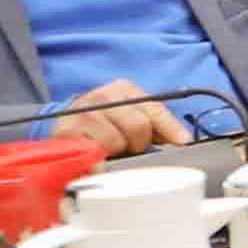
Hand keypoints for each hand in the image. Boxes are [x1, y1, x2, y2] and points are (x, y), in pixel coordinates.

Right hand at [46, 82, 188, 158]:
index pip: (154, 108)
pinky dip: (100, 158)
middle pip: (138, 126)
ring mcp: (83, 112)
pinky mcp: (66, 131)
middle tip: (131, 147)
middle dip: (139, 143)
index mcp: (124, 89)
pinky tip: (99, 156)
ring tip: (112, 149)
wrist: (65, 124)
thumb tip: (180, 141)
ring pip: (116, 141)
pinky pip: (94, 152)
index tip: (183, 142)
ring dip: (117, 151)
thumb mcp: (131, 115)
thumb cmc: (104, 122)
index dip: (171, 128)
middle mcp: (103, 95)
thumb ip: (156, 126)